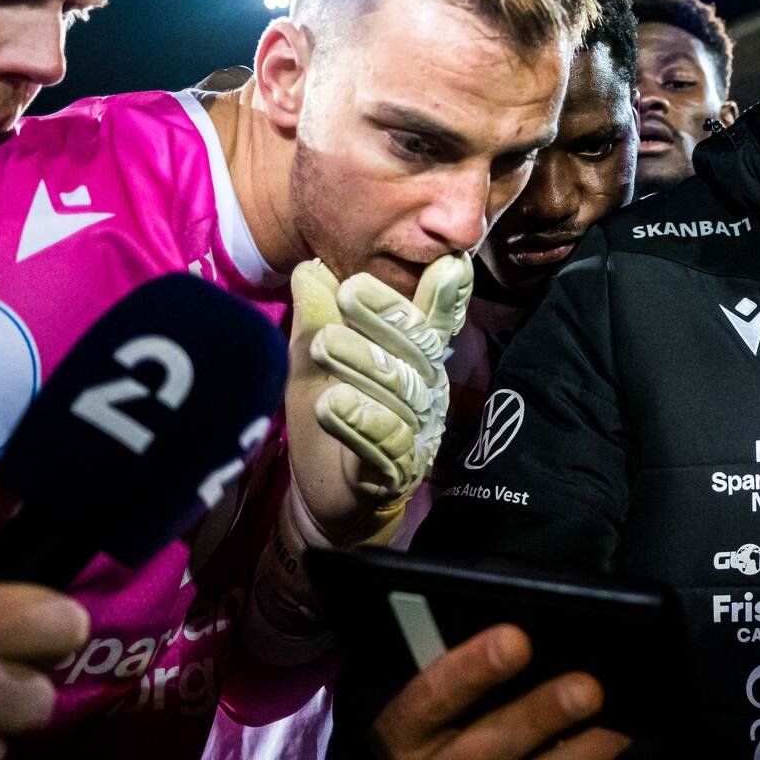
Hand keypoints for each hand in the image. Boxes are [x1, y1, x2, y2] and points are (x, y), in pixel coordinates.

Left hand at [286, 252, 473, 544]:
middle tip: (350, 290)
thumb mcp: (313, 360)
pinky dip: (362, 422)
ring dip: (362, 364)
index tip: (449, 265)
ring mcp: (415, 429)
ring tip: (325, 344)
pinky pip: (386, 442)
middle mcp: (425, 389)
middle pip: (413, 347)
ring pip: (396, 390)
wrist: (325, 494)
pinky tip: (335, 404)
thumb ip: (317, 315)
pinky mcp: (396, 469)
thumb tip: (310, 265)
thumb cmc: (332, 412)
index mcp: (413, 357)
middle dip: (384, 315)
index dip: (448, 295)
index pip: (433, 320)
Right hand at [373, 624, 628, 759]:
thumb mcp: (435, 696)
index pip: (429, 697)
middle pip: (485, 747)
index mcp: (404, 731)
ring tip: (615, 725)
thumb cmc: (445, 720)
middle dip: (538, 715)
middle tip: (587, 688)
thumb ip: (464, 663)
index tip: (516, 639)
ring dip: (579, 752)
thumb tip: (521, 622)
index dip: (470, 669)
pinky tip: (612, 742)